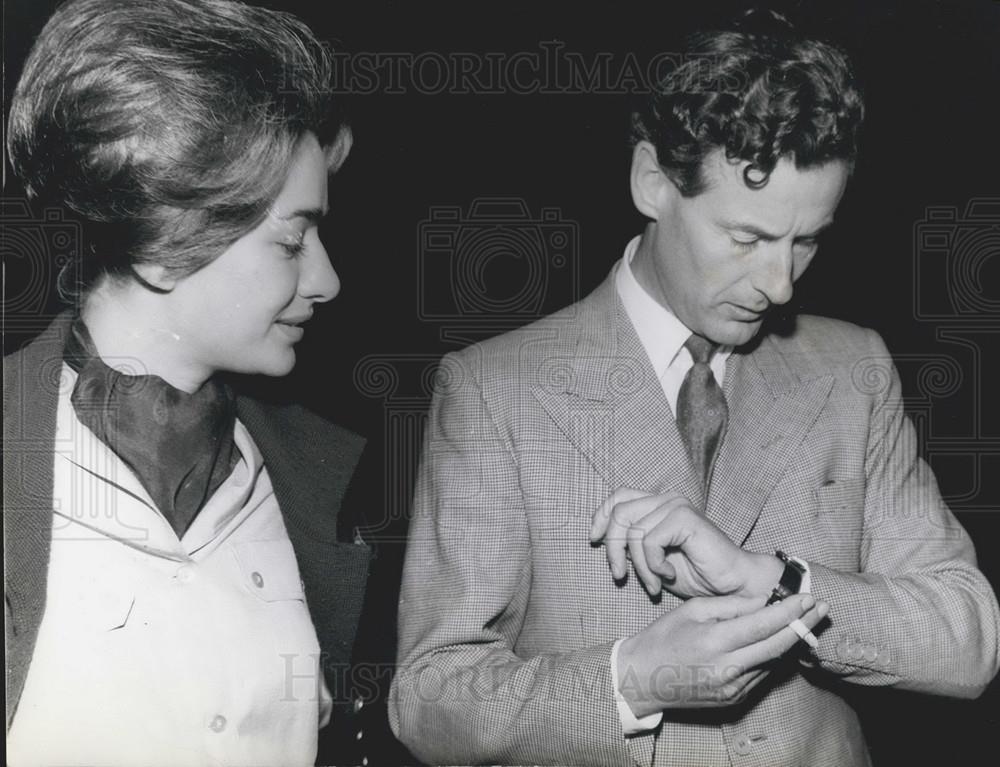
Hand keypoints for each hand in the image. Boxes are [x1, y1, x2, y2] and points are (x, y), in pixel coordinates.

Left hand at [591, 488, 781, 599]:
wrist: (734, 586)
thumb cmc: (698, 575)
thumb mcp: (653, 560)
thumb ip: (633, 546)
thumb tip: (603, 540)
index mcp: (659, 505)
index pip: (619, 497)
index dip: (600, 516)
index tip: (593, 540)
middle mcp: (667, 499)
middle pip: (619, 513)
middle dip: (612, 548)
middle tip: (619, 575)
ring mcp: (676, 506)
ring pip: (633, 533)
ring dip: (640, 567)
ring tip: (654, 584)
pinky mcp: (684, 518)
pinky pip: (649, 541)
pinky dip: (653, 565)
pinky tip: (669, 575)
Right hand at [617, 593, 827, 716]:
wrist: (642, 679)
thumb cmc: (663, 637)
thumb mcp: (692, 610)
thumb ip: (730, 606)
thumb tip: (763, 600)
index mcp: (714, 641)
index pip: (762, 625)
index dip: (789, 611)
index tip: (809, 597)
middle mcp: (727, 668)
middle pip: (777, 646)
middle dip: (802, 625)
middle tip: (822, 609)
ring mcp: (732, 687)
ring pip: (772, 662)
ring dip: (790, 641)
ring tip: (804, 621)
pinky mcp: (733, 700)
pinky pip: (760, 675)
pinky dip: (770, 657)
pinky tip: (776, 642)